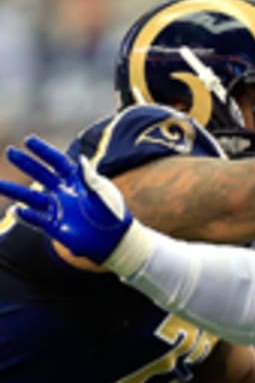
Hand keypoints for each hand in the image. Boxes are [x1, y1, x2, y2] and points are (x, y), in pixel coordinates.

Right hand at [0, 136, 132, 263]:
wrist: (117, 241)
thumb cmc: (114, 215)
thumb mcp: (104, 196)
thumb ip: (91, 179)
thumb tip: (80, 159)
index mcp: (77, 180)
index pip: (58, 162)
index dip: (44, 152)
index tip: (29, 140)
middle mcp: (64, 192)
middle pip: (41, 174)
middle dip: (26, 163)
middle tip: (10, 152)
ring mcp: (58, 209)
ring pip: (32, 198)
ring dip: (15, 191)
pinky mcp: (56, 226)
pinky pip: (37, 220)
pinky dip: (26, 216)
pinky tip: (16, 211)